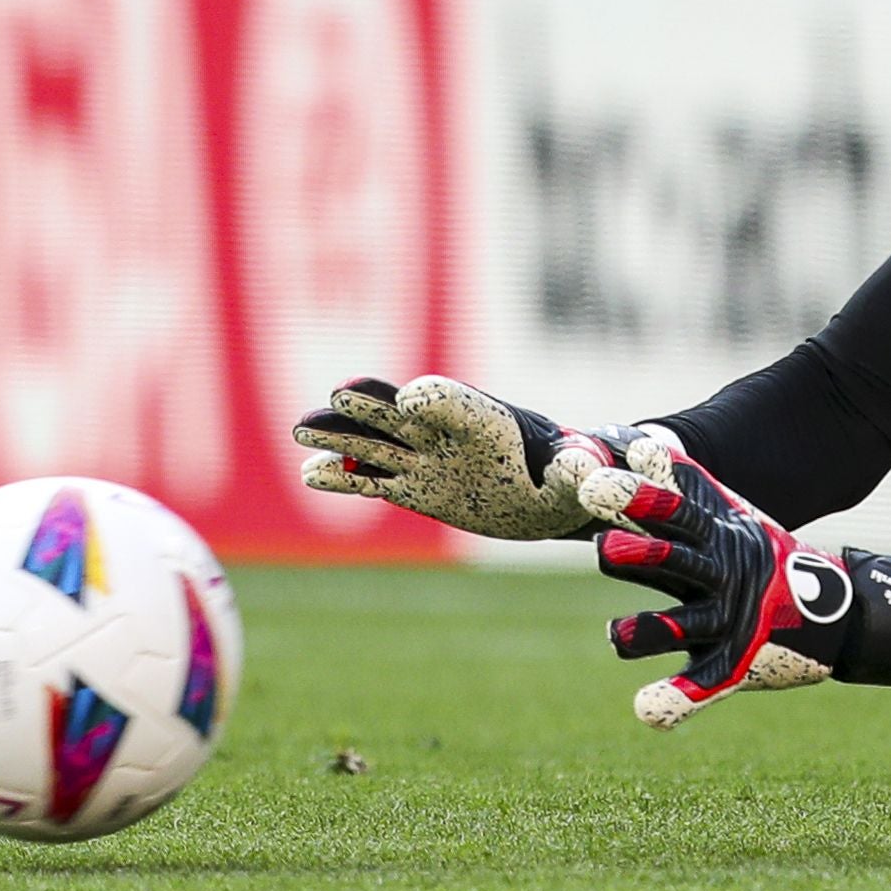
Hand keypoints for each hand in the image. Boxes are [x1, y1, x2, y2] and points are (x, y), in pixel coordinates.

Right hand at [292, 375, 672, 539]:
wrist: (548, 497)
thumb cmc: (568, 478)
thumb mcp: (580, 477)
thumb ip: (580, 471)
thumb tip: (587, 464)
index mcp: (488, 422)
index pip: (455, 401)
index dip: (434, 398)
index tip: (410, 402)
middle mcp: (449, 435)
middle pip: (402, 414)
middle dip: (373, 404)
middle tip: (341, 394)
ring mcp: (427, 461)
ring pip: (377, 444)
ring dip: (343, 435)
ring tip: (302, 426)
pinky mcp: (415, 491)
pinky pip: (373, 481)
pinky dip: (345, 476)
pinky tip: (312, 471)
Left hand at [581, 453, 890, 726]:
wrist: (835, 611)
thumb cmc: (762, 558)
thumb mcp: (728, 518)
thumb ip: (680, 487)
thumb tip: (635, 441)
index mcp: (717, 538)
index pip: (676, 512)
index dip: (639, 500)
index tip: (596, 485)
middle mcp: (723, 577)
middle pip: (679, 562)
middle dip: (643, 555)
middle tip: (602, 547)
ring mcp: (731, 623)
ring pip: (688, 626)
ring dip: (653, 629)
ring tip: (616, 635)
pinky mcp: (735, 667)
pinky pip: (704, 685)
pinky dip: (677, 700)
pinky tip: (644, 711)